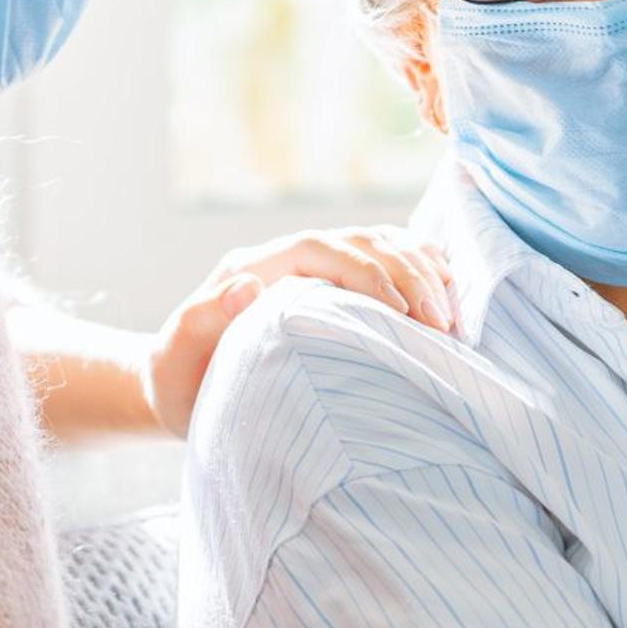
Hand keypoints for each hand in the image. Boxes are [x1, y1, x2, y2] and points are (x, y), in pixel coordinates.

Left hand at [144, 226, 457, 434]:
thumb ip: (200, 322)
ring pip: (379, 243)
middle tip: (442, 323)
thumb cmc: (178, 381)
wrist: (179, 385)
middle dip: (407, 274)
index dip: (366, 272)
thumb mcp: (175, 359)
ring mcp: (313, 268)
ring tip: (451, 316)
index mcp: (253, 267)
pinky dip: (419, 268)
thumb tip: (245, 286)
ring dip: (421, 271)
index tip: (402, 311)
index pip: (319, 249)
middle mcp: (286, 258)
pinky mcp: (333, 284)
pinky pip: (385, 259)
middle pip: (359, 241)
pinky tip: (447, 292)